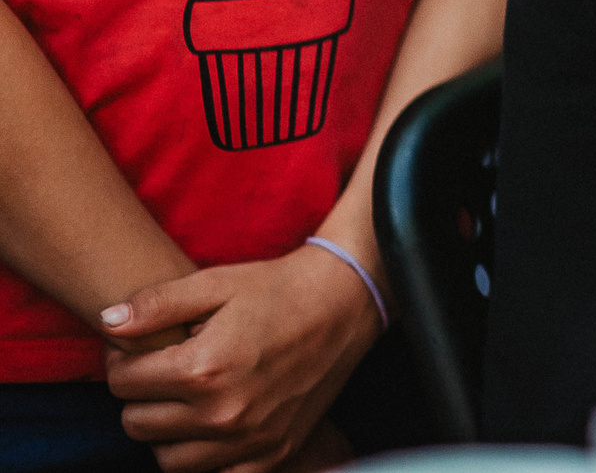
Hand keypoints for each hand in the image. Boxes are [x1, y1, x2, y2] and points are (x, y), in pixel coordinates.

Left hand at [102, 244, 379, 472]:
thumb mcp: (215, 283)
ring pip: (167, 458)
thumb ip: (157, 305)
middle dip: (140, 396)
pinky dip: (203, 456)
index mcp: (204, 368)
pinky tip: (212, 425)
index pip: (122, 383)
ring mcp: (249, 439)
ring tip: (186, 399)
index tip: (139, 350)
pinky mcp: (271, 453)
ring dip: (166, 431)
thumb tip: (108, 324)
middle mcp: (224, 412)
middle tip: (162, 372)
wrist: (345, 304)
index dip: (122, 362)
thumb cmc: (277, 289)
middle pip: (137, 423)